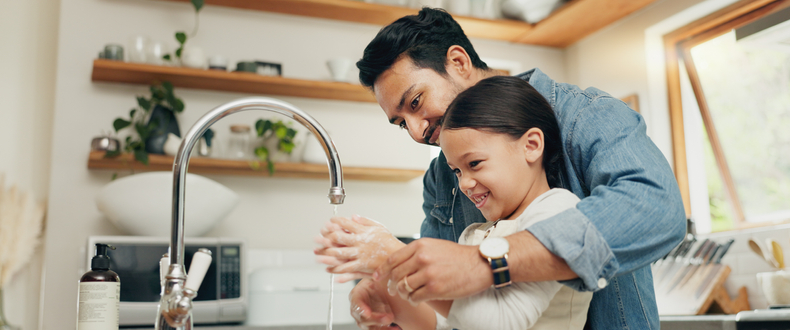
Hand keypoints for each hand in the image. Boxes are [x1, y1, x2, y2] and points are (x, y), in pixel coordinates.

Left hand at [314, 215, 404, 280]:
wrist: (399, 258)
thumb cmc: (389, 242)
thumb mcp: (379, 227)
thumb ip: (365, 221)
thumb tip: (353, 216)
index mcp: (364, 232)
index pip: (346, 224)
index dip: (336, 222)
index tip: (329, 222)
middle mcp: (360, 242)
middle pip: (340, 238)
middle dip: (327, 238)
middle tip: (318, 238)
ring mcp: (361, 255)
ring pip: (340, 254)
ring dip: (327, 254)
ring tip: (317, 255)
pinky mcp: (362, 266)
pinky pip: (347, 268)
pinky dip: (337, 270)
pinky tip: (328, 270)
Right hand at [349, 278, 400, 329]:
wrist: (385, 288)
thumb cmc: (379, 280)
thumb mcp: (376, 275)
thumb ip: (375, 274)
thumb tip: (374, 269)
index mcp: (356, 294)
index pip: (355, 303)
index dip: (361, 308)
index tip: (367, 313)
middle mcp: (358, 308)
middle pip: (362, 318)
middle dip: (375, 319)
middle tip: (388, 318)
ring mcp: (365, 318)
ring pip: (369, 327)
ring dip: (381, 326)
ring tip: (393, 322)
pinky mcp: (373, 325)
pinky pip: (378, 329)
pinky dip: (387, 329)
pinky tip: (396, 328)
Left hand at [374, 238, 491, 303]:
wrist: (480, 264)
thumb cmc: (459, 256)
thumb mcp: (435, 246)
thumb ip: (417, 253)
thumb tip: (399, 264)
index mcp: (420, 246)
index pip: (392, 259)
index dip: (382, 270)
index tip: (378, 277)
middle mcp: (422, 258)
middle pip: (396, 275)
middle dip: (393, 285)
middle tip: (395, 290)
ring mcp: (428, 274)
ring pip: (403, 288)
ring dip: (404, 294)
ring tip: (410, 295)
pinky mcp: (435, 289)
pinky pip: (414, 297)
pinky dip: (413, 300)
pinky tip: (417, 300)